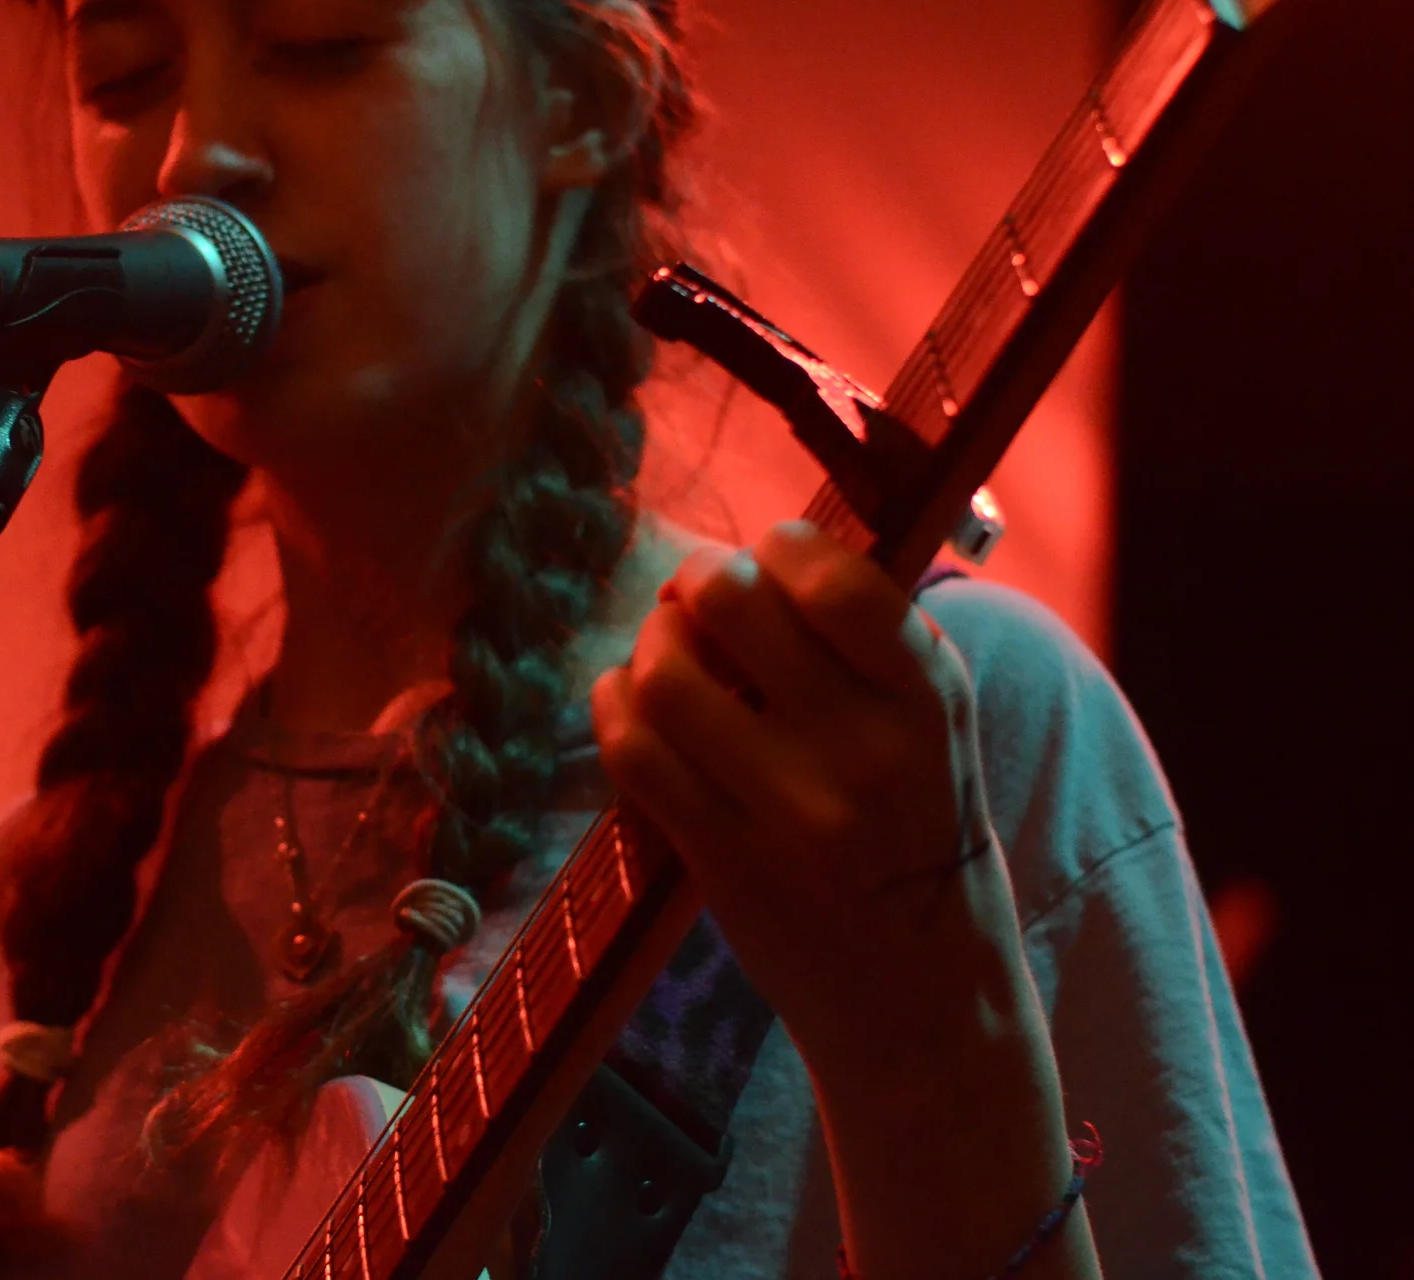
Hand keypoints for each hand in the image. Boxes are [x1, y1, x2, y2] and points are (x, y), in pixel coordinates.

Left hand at [589, 520, 1031, 1092]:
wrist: (924, 1001)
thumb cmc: (920, 839)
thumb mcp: (936, 732)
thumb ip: (872, 646)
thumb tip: (767, 551)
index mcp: (930, 699)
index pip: (837, 579)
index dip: (778, 549)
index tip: (766, 562)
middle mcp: (867, 750)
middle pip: (732, 604)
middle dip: (696, 584)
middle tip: (696, 600)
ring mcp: (792, 813)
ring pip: (666, 676)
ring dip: (648, 648)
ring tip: (663, 657)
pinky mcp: (726, 863)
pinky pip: (634, 752)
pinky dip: (613, 707)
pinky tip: (629, 705)